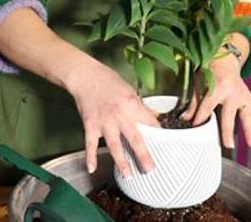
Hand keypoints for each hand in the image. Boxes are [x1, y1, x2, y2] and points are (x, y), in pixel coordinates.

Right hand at [65, 59, 159, 177]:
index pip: (149, 123)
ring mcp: (104, 122)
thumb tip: (152, 117)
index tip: (164, 145)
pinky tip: (92, 168)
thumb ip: (139, 106)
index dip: (158, 134)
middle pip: (134, 138)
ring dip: (121, 161)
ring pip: (114, 145)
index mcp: (132, 105)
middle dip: (143, 155)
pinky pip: (90, 144)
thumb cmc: (107, 80)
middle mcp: (119, 115)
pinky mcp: (90, 125)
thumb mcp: (129, 90)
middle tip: (151, 169)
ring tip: (128, 174)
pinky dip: (90, 157)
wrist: (85, 76)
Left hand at [181, 56, 250, 148]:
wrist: (223, 58)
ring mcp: (242, 96)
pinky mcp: (248, 97)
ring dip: (249, 131)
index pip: (208, 106)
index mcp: (217, 88)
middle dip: (227, 131)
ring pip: (246, 116)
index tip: (196, 128)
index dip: (201, 118)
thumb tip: (185, 119)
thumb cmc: (210, 72)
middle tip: (228, 145)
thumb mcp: (199, 84)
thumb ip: (194, 103)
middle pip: (229, 116)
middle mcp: (232, 93)